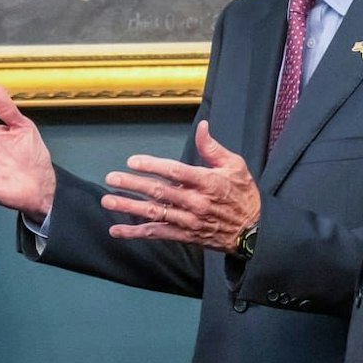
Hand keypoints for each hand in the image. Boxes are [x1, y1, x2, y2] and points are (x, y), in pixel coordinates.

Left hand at [102, 120, 260, 251]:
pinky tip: (117, 230)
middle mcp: (195, 202)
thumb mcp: (235, 166)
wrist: (254, 232)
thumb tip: (202, 127)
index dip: (152, 166)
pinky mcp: (184, 235)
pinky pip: (157, 233)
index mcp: (207, 182)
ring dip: (129, 207)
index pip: (175, 172)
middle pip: (159, 192)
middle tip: (112, 178)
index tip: (133, 161)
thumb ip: (213, 148)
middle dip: (133, 185)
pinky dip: (136, 233)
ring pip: (154, 213)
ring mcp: (188, 220)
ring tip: (108, 201)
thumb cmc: (244, 195)